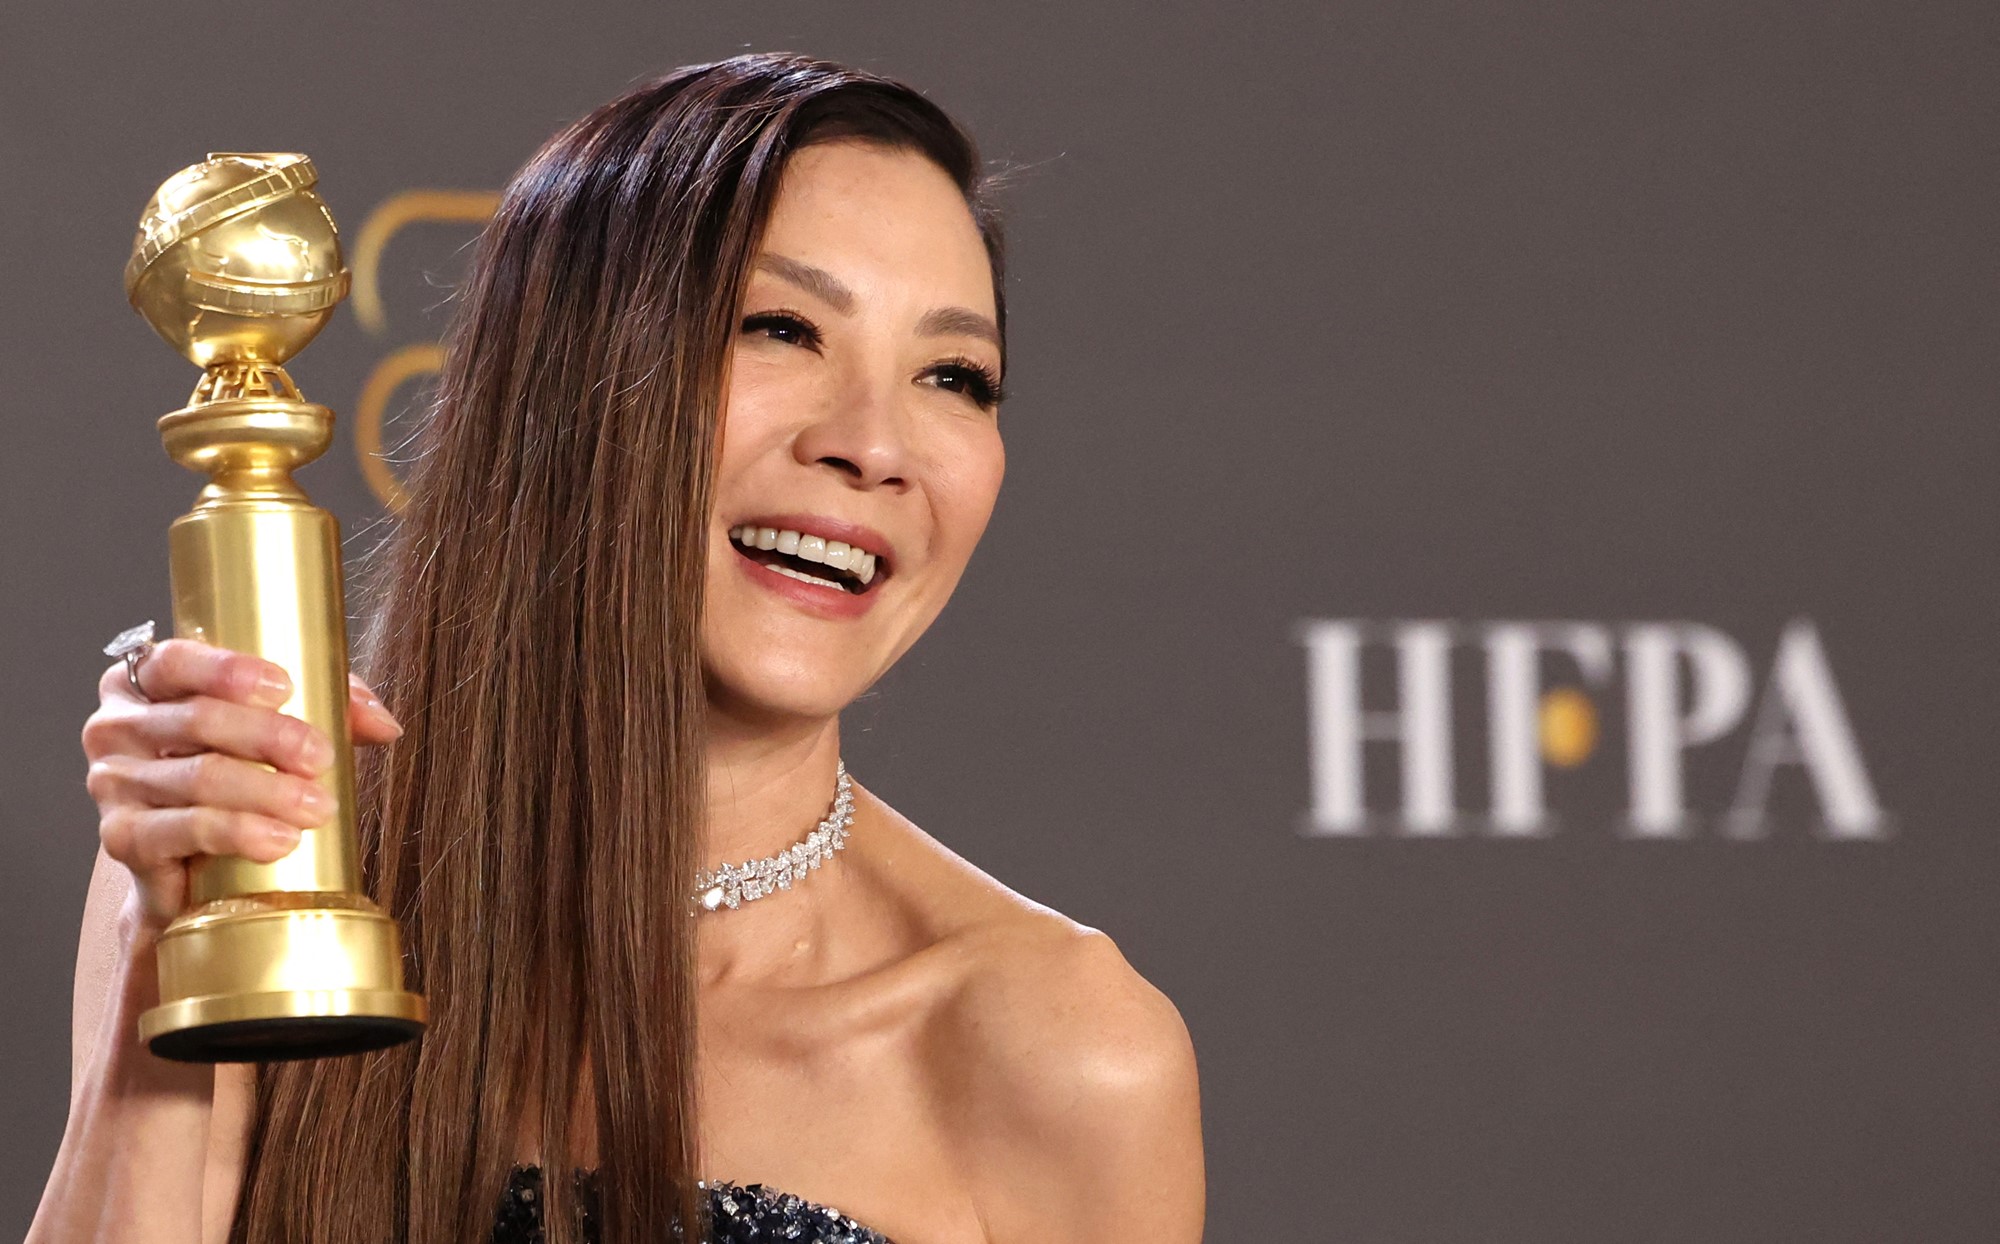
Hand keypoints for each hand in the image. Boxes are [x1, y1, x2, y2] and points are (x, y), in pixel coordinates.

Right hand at [81, 639, 403, 932]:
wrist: (194, 867)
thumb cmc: (236, 777)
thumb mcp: (280, 729)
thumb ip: (331, 707)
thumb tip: (385, 722)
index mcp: (143, 681)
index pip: (175, 660)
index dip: (228, 670)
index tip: (285, 688)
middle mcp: (116, 726)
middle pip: (198, 718)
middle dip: (271, 737)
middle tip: (323, 759)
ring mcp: (112, 782)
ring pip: (199, 777)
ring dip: (268, 791)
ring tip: (319, 808)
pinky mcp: (122, 837)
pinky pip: (183, 828)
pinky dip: (237, 832)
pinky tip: (279, 839)